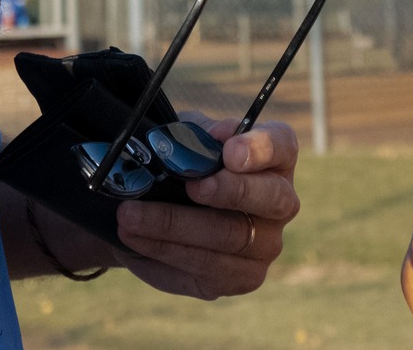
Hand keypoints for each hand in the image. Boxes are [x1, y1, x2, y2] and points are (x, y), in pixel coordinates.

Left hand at [114, 116, 300, 299]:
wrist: (159, 209)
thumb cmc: (184, 165)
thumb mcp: (186, 140)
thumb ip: (199, 136)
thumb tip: (217, 135)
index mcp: (274, 159)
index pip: (282, 146)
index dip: (260, 148)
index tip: (229, 152)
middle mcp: (280, 203)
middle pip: (272, 198)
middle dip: (230, 191)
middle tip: (191, 186)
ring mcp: (265, 245)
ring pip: (229, 236)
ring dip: (174, 225)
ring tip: (130, 215)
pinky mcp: (240, 278)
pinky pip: (205, 267)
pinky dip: (163, 251)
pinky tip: (133, 238)